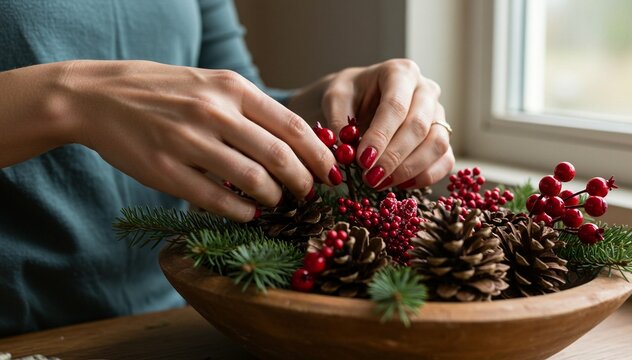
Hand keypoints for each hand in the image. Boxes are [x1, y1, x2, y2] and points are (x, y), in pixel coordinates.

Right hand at [59, 60, 338, 220]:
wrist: (99, 97)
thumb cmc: (163, 91)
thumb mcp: (210, 83)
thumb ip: (249, 108)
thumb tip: (293, 141)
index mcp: (231, 88)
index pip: (291, 125)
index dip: (318, 154)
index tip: (331, 172)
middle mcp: (213, 112)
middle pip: (279, 156)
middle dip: (303, 182)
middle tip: (309, 194)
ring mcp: (188, 142)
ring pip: (252, 180)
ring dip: (274, 197)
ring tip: (277, 201)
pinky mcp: (166, 172)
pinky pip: (216, 199)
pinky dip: (241, 210)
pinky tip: (249, 212)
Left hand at [289, 59, 453, 189]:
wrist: (361, 98)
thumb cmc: (350, 95)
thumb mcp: (336, 99)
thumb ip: (338, 122)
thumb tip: (346, 153)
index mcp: (400, 72)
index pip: (395, 106)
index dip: (380, 136)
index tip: (363, 160)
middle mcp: (426, 90)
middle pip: (418, 126)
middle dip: (393, 156)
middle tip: (370, 177)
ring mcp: (438, 113)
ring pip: (437, 144)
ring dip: (409, 169)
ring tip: (381, 183)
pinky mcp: (443, 136)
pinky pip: (445, 159)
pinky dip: (425, 177)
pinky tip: (400, 185)